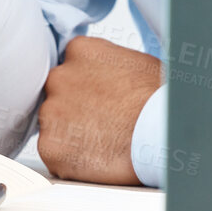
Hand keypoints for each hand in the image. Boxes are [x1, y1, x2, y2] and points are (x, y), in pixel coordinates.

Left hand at [38, 36, 162, 184]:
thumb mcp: (133, 62)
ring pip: (53, 125)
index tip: (99, 99)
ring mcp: (51, 112)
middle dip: (74, 109)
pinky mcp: (50, 146)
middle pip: (58, 95)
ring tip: (102, 142)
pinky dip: (69, 159)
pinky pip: (53, 154)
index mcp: (79, 50)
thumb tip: (102, 75)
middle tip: (101, 122)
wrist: (161, 132)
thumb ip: (104, 65)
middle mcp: (58, 77)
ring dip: (70, 134)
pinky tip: (95, 158)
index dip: (85, 87)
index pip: (69, 67)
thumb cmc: (159, 99)